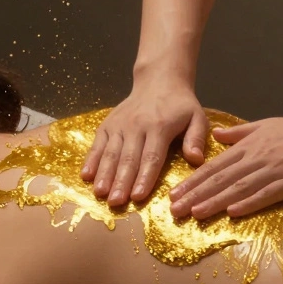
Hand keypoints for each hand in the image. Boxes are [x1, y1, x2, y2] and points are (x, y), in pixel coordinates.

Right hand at [82, 78, 208, 205]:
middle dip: (121, 182)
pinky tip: (85, 176)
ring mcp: (119, 125)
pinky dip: (91, 160)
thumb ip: (196, 138)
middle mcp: (136, 126)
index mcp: (159, 126)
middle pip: (128, 158)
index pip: (151, 157)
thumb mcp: (197, 117)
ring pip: (110, 153)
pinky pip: (98, 144)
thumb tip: (196, 160)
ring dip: (104, 174)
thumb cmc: (180, 105)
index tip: (138, 196)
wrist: (158, 80)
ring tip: (99, 193)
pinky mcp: (108, 125)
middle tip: (116, 202)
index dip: (144, 177)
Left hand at [168, 112, 282, 218]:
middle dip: (195, 196)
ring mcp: (272, 171)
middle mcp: (255, 159)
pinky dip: (249, 203)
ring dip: (215, 201)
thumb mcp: (264, 126)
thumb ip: (238, 134)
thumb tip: (216, 134)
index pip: (213, 167)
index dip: (192, 182)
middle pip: (220, 180)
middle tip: (174, 210)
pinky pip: (266, 194)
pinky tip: (233, 212)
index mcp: (247, 148)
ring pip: (238, 188)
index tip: (174, 194)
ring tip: (195, 214)